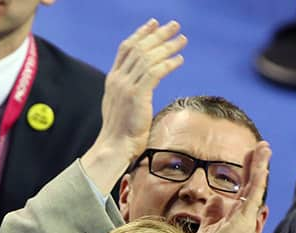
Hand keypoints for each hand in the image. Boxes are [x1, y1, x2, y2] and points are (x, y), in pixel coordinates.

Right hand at [95, 19, 186, 162]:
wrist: (115, 147)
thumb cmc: (121, 132)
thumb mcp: (121, 106)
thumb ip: (129, 91)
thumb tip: (140, 84)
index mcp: (113, 79)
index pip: (126, 48)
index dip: (141, 34)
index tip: (153, 23)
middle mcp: (118, 79)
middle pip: (139, 48)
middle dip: (158, 34)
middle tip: (174, 25)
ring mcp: (126, 86)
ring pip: (149, 58)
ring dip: (167, 46)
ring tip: (182, 39)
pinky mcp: (137, 95)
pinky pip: (155, 72)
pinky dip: (168, 63)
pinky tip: (179, 59)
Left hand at [193, 141, 270, 232]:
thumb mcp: (205, 229)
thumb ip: (211, 214)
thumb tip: (214, 199)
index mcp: (230, 222)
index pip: (239, 195)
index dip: (242, 176)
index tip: (244, 161)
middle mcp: (239, 220)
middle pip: (248, 187)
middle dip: (252, 166)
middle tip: (258, 148)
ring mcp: (244, 220)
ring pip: (254, 187)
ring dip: (259, 166)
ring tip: (264, 147)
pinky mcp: (245, 220)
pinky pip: (254, 193)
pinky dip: (259, 177)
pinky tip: (263, 162)